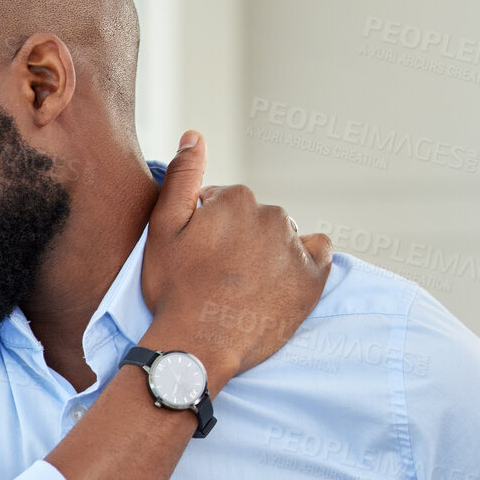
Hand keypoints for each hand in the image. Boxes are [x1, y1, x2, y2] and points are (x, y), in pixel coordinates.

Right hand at [139, 131, 330, 390]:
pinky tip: (279, 281)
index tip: (198, 257)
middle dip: (240, 238)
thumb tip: (195, 134)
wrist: (197, 345)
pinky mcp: (313, 278)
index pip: (225, 202)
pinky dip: (302, 261)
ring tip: (244, 285)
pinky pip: (318, 254)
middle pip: (256, 218)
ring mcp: (295, 247)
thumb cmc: (173, 289)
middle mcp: (271, 215)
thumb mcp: (161, 229)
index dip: (207, 229)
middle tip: (218, 275)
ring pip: (283, 236)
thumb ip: (182, 176)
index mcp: (235, 198)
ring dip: (268, 252)